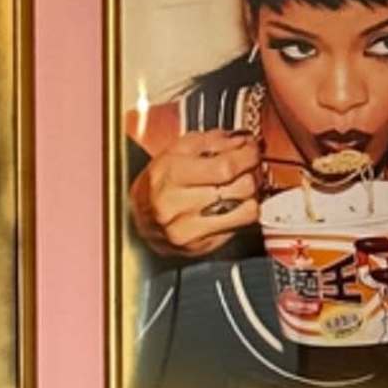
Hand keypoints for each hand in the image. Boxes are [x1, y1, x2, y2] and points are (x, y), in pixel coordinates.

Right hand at [129, 122, 262, 257]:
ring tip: (240, 186)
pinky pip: (238, 228)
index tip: (252, 149)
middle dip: (251, 172)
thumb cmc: (158, 182)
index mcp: (170, 174)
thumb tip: (242, 141)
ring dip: (250, 195)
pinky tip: (230, 205)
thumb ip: (212, 141)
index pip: (226, 166)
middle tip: (248, 167)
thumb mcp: (177, 151)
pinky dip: (240, 213)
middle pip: (240, 187)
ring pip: (245, 210)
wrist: (135, 217)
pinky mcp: (198, 247)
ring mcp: (187, 229)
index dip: (248, 155)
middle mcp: (176, 204)